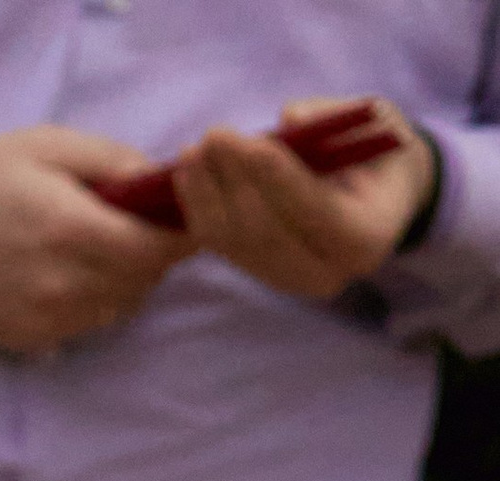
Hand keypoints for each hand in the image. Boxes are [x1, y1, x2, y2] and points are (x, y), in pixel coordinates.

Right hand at [0, 127, 183, 354]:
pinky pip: (87, 324)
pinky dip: (94, 300)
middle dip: (152, 256)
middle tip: (144, 227)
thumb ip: (113, 162)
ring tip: (103, 250)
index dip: (180, 237)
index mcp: (70, 230)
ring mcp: (44, 320)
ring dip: (125, 281)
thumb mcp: (50, 146)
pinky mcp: (30, 340)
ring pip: (118, 308)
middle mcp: (61, 285)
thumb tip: (162, 183)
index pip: (154, 250)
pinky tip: (71, 274)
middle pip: (142, 282)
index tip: (186, 220)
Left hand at [172, 99, 435, 299]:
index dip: (282, 178)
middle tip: (215, 135)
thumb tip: (289, 117)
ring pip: (238, 243)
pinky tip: (185, 174)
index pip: (318, 213)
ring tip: (192, 150)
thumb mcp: (376, 121)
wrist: (378, 193)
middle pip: (269, 232)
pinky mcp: (261, 273)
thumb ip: (338, 117)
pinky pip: (222, 246)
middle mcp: (327, 273)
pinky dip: (199, 209)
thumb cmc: (377, 148)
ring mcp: (290, 280)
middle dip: (237, 181)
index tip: (252, 142)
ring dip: (208, 195)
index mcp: (367, 238)